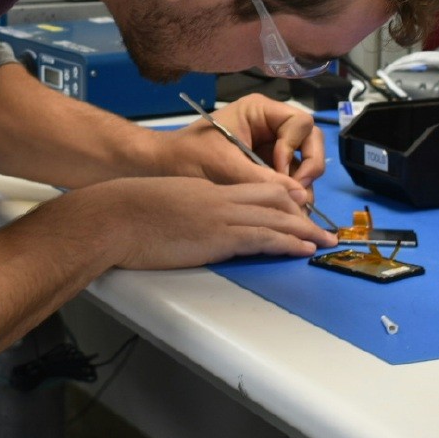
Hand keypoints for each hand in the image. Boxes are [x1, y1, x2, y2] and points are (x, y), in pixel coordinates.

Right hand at [77, 176, 336, 270]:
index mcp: (206, 189)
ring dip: (304, 230)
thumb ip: (184, 209)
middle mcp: (219, 197)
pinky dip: (288, 242)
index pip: (254, 189)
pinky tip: (303, 248)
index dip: (280, 198)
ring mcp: (220, 216)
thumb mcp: (163, 203)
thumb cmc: (126, 213)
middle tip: (321, 226)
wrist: (114, 217)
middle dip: (300, 213)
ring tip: (325, 241)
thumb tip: (190, 226)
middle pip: (272, 199)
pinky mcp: (218, 237)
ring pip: (275, 217)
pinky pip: (263, 237)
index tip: (297, 208)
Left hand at [162, 94, 325, 200]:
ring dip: (301, 187)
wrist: (162, 168)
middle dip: (308, 168)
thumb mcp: (225, 165)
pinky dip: (291, 196)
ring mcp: (270, 148)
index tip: (279, 171)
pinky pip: (290, 180)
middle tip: (298, 194)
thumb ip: (262, 179)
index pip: (300, 123)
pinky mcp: (266, 169)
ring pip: (304, 164)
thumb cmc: (187, 155)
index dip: (296, 148)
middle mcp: (270, 127)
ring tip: (290, 209)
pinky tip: (282, 212)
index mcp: (260, 112)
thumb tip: (300, 196)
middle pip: (310, 142)